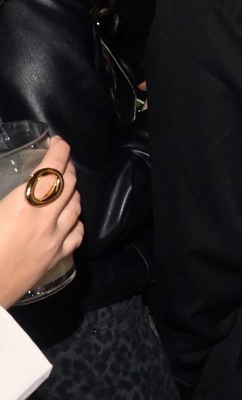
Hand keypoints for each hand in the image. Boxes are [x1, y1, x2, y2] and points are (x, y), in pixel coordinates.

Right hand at [0, 136, 82, 307]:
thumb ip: (3, 199)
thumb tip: (16, 189)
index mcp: (22, 206)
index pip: (50, 171)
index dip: (59, 152)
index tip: (59, 142)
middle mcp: (45, 220)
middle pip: (68, 185)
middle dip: (68, 167)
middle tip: (62, 161)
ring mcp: (55, 239)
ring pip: (76, 206)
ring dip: (73, 191)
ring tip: (66, 185)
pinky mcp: (57, 257)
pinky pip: (77, 233)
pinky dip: (76, 220)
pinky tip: (70, 218)